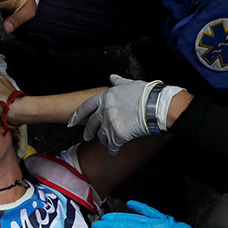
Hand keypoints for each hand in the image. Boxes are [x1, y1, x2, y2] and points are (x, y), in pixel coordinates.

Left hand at [68, 75, 183, 154]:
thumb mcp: (129, 84)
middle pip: (91, 125)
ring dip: (105, 140)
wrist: (155, 106)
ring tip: (110, 142)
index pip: (85, 107)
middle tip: (87, 137)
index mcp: (105, 98)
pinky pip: (111, 146)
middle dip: (88, 132)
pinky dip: (113, 149)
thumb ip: (118, 82)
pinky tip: (115, 151)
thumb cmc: (146, 94)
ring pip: (101, 136)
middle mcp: (104, 111)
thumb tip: (112, 77)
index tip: (71, 121)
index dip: (77, 115)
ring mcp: (109, 124)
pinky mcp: (117, 135)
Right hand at [92, 201, 214, 227]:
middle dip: (110, 224)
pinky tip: (130, 203)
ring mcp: (159, 222)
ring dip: (119, 216)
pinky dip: (139, 206)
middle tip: (96, 223)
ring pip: (135, 217)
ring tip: (106, 216)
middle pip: (127, 224)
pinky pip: (149, 211)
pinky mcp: (164, 220)